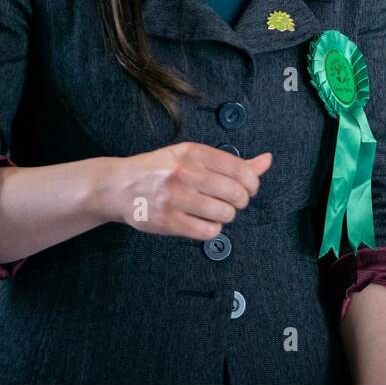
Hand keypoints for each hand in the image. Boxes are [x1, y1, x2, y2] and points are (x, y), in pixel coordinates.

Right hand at [102, 142, 271, 238]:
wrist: (118, 186)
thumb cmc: (160, 170)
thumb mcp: (193, 156)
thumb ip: (232, 161)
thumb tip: (267, 160)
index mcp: (194, 153)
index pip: (241, 170)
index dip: (252, 183)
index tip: (248, 188)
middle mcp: (185, 173)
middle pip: (236, 194)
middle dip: (240, 201)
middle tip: (232, 202)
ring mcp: (176, 198)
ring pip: (225, 214)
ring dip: (226, 216)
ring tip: (215, 211)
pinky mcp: (168, 221)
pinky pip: (208, 231)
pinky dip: (212, 229)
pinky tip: (203, 222)